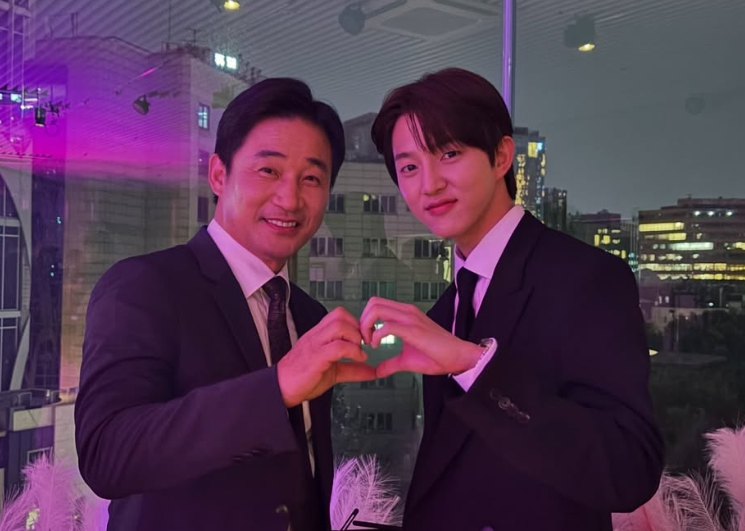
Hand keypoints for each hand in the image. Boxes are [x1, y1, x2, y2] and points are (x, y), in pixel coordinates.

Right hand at [277, 307, 375, 406]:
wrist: (280, 389)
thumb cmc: (304, 378)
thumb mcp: (334, 372)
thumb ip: (353, 369)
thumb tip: (373, 372)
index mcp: (319, 335)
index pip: (339, 315)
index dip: (357, 324)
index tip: (365, 340)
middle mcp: (316, 335)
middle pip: (340, 315)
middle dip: (358, 328)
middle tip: (365, 345)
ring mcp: (315, 344)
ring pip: (339, 325)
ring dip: (355, 337)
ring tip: (360, 352)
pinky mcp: (315, 357)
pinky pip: (337, 347)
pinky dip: (353, 352)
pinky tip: (359, 359)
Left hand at [360, 297, 482, 377]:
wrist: (458, 357)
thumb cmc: (437, 356)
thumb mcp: (407, 360)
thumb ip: (391, 363)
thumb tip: (378, 372)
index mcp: (405, 314)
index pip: (377, 304)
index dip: (366, 320)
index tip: (366, 338)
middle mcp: (406, 311)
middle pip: (373, 302)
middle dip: (362, 321)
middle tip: (365, 340)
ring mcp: (410, 318)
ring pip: (377, 309)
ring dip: (367, 326)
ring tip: (370, 342)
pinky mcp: (413, 330)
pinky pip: (387, 326)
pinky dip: (376, 335)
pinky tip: (377, 346)